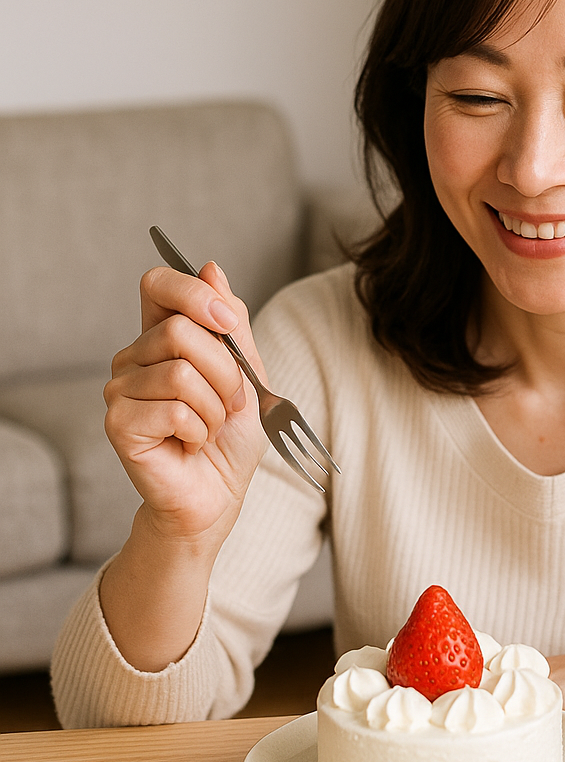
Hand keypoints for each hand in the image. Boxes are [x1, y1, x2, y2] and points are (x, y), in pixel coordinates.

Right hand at [103, 261, 266, 545]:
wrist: (218, 493)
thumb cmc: (231, 435)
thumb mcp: (248, 371)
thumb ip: (232, 323)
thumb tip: (212, 268)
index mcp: (162, 335)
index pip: (159, 283)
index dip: (194, 293)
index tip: (227, 322)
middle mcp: (134, 356)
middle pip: (181, 331)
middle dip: (226, 371)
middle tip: (229, 403)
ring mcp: (120, 388)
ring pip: (182, 372)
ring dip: (216, 406)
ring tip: (209, 426)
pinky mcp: (118, 422)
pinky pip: (175, 408)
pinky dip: (201, 429)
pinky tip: (191, 443)